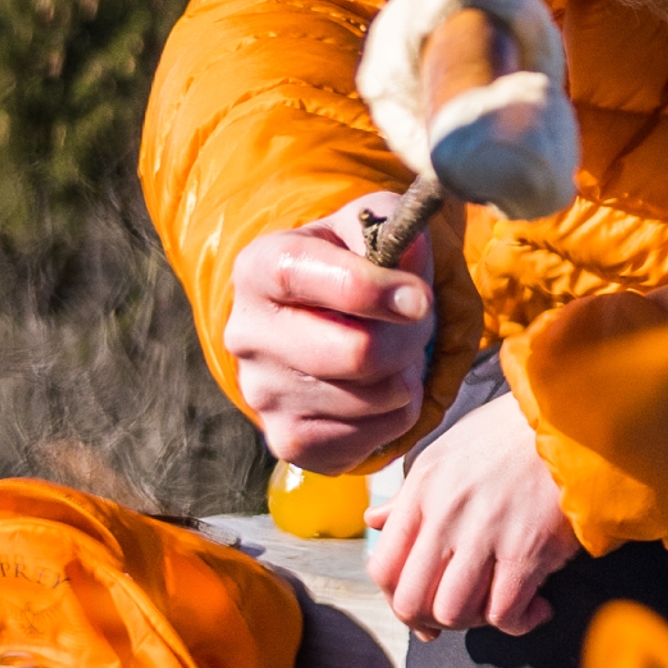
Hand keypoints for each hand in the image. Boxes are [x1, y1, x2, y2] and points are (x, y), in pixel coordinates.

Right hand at [224, 196, 434, 473]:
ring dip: (407, 373)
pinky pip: (373, 437)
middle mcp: (247, 334)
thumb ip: (394, 231)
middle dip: (407, 337)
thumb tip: (412, 258)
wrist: (323, 320)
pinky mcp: (288, 440)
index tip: (419, 299)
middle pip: (354, 353)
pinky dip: (397, 412)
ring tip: (396, 350)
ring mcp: (262, 394)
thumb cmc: (353, 264)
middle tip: (418, 321)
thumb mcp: (370, 227)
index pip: (301, 276)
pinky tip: (382, 386)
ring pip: (374, 397)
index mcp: (259, 268)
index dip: (367, 290)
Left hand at [369, 393, 578, 637]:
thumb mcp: (448, 452)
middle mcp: (446, 513)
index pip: (383, 568)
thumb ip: (410, 494)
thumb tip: (374, 521)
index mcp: (422, 489)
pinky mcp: (527, 549)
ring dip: (475, 622)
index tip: (421, 607)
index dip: (396, 600)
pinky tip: (536, 607)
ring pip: (454, 613)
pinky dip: (519, 622)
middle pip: (412, 601)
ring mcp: (484, 532)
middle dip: (432, 622)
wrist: (571, 419)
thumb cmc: (509, 435)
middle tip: (460, 616)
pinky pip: (505, 613)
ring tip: (498, 605)